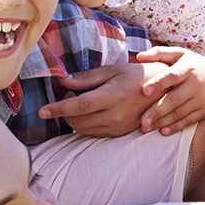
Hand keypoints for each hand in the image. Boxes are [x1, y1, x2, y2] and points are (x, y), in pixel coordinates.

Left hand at [38, 63, 153, 136]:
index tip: (42, 111)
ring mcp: (118, 127)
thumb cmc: (135, 76)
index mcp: (113, 96)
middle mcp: (115, 115)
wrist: (162, 91)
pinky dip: (86, 123)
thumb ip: (86, 78)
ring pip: (83, 129)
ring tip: (83, 102)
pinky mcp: (120, 133)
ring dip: (75, 118)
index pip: (79, 106)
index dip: (58, 109)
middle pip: (77, 120)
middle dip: (65, 111)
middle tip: (70, 94)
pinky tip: (92, 111)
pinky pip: (93, 132)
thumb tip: (62, 81)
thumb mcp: (111, 70)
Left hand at [134, 48, 204, 135]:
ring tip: (146, 128)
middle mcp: (194, 84)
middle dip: (157, 111)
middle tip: (142, 121)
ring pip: (179, 113)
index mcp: (187, 69)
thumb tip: (138, 57)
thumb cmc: (196, 64)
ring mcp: (200, 99)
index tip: (144, 90)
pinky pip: (189, 120)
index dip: (158, 83)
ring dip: (162, 122)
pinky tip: (163, 131)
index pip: (172, 76)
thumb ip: (159, 53)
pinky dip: (176, 127)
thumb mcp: (181, 54)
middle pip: (174, 99)